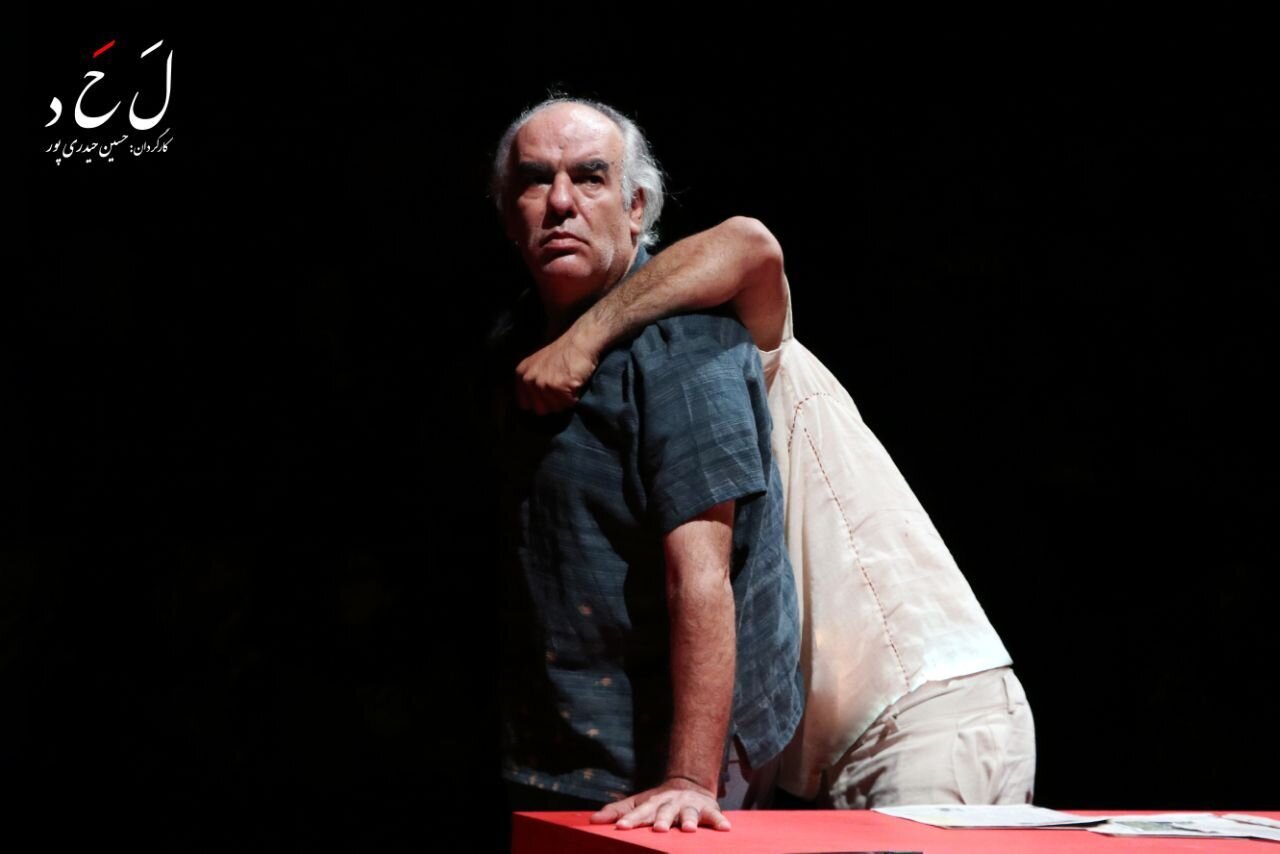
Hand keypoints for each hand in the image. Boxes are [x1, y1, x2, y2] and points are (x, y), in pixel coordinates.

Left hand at [514, 329, 598, 414]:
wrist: (580, 341)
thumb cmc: (563, 353)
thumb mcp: (538, 364)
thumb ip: (532, 382)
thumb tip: (533, 405)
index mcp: (522, 374)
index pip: (525, 405)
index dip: (539, 402)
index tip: (549, 393)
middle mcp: (530, 379)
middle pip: (541, 410)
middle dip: (553, 403)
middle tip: (562, 386)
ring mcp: (544, 383)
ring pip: (556, 408)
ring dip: (566, 400)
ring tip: (569, 382)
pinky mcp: (560, 386)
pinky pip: (569, 404)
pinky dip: (576, 397)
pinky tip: (576, 382)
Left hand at [590, 777, 730, 832]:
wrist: (688, 785)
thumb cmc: (658, 803)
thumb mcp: (637, 804)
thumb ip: (617, 812)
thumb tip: (592, 819)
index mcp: (652, 803)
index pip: (639, 813)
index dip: (630, 820)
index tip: (621, 828)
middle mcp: (670, 803)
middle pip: (664, 812)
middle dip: (661, 820)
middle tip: (658, 829)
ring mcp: (689, 805)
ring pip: (688, 813)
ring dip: (688, 820)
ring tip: (687, 829)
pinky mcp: (708, 809)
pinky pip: (714, 816)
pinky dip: (719, 822)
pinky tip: (724, 828)